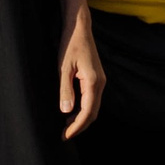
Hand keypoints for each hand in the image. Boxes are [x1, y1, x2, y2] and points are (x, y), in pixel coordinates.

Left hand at [57, 2, 103, 138]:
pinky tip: (71, 111)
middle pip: (93, 113)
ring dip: (81, 118)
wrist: (79, 28)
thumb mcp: (63, 68)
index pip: (87, 112)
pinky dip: (83, 109)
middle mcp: (100, 83)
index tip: (65, 136)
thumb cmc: (70, 45)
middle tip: (64, 135)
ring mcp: (100, 81)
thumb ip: (65, 90)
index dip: (77, 127)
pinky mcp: (96, 78)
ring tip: (65, 126)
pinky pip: (92, 99)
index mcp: (94, 82)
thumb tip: (66, 112)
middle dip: (80, 126)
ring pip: (93, 107)